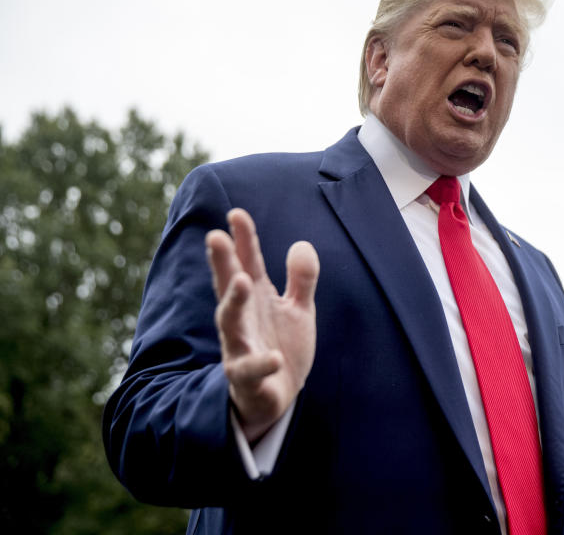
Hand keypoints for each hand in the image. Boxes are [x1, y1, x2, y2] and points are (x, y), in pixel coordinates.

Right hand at [205, 208, 319, 441]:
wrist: (277, 396)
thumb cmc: (281, 345)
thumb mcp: (298, 309)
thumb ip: (301, 279)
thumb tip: (301, 244)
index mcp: (256, 299)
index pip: (248, 263)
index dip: (243, 239)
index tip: (236, 213)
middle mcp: (242, 319)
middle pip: (229, 286)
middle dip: (223, 263)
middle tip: (215, 237)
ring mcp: (240, 347)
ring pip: (230, 324)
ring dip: (234, 302)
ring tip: (242, 281)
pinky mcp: (247, 378)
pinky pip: (250, 370)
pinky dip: (260, 363)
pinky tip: (273, 357)